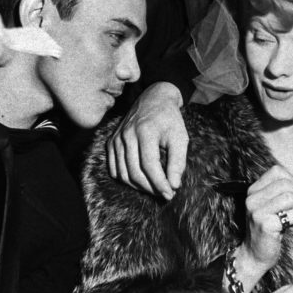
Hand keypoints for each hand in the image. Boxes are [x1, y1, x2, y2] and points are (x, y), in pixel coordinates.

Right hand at [107, 82, 187, 199]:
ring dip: (139, 186)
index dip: (160, 183)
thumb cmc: (169, 119)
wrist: (154, 98)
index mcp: (146, 131)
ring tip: (154, 189)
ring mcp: (117, 138)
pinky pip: (114, 168)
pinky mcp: (112, 142)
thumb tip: (174, 186)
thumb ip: (178, 162)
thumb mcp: (180, 137)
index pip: (150, 165)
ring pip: (123, 173)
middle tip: (165, 193)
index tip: (170, 194)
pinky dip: (125, 179)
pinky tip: (140, 181)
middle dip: (151, 188)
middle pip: (135, 172)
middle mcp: (127, 135)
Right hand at [241, 165, 292, 274]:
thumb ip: (283, 191)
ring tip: (290, 217)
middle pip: (286, 184)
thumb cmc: (269, 227)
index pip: (277, 171)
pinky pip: (292, 215)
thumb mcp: (272, 204)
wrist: (255, 253)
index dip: (292, 180)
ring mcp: (257, 212)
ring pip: (290, 198)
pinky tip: (286, 227)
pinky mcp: (265, 225)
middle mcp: (252, 198)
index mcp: (253, 190)